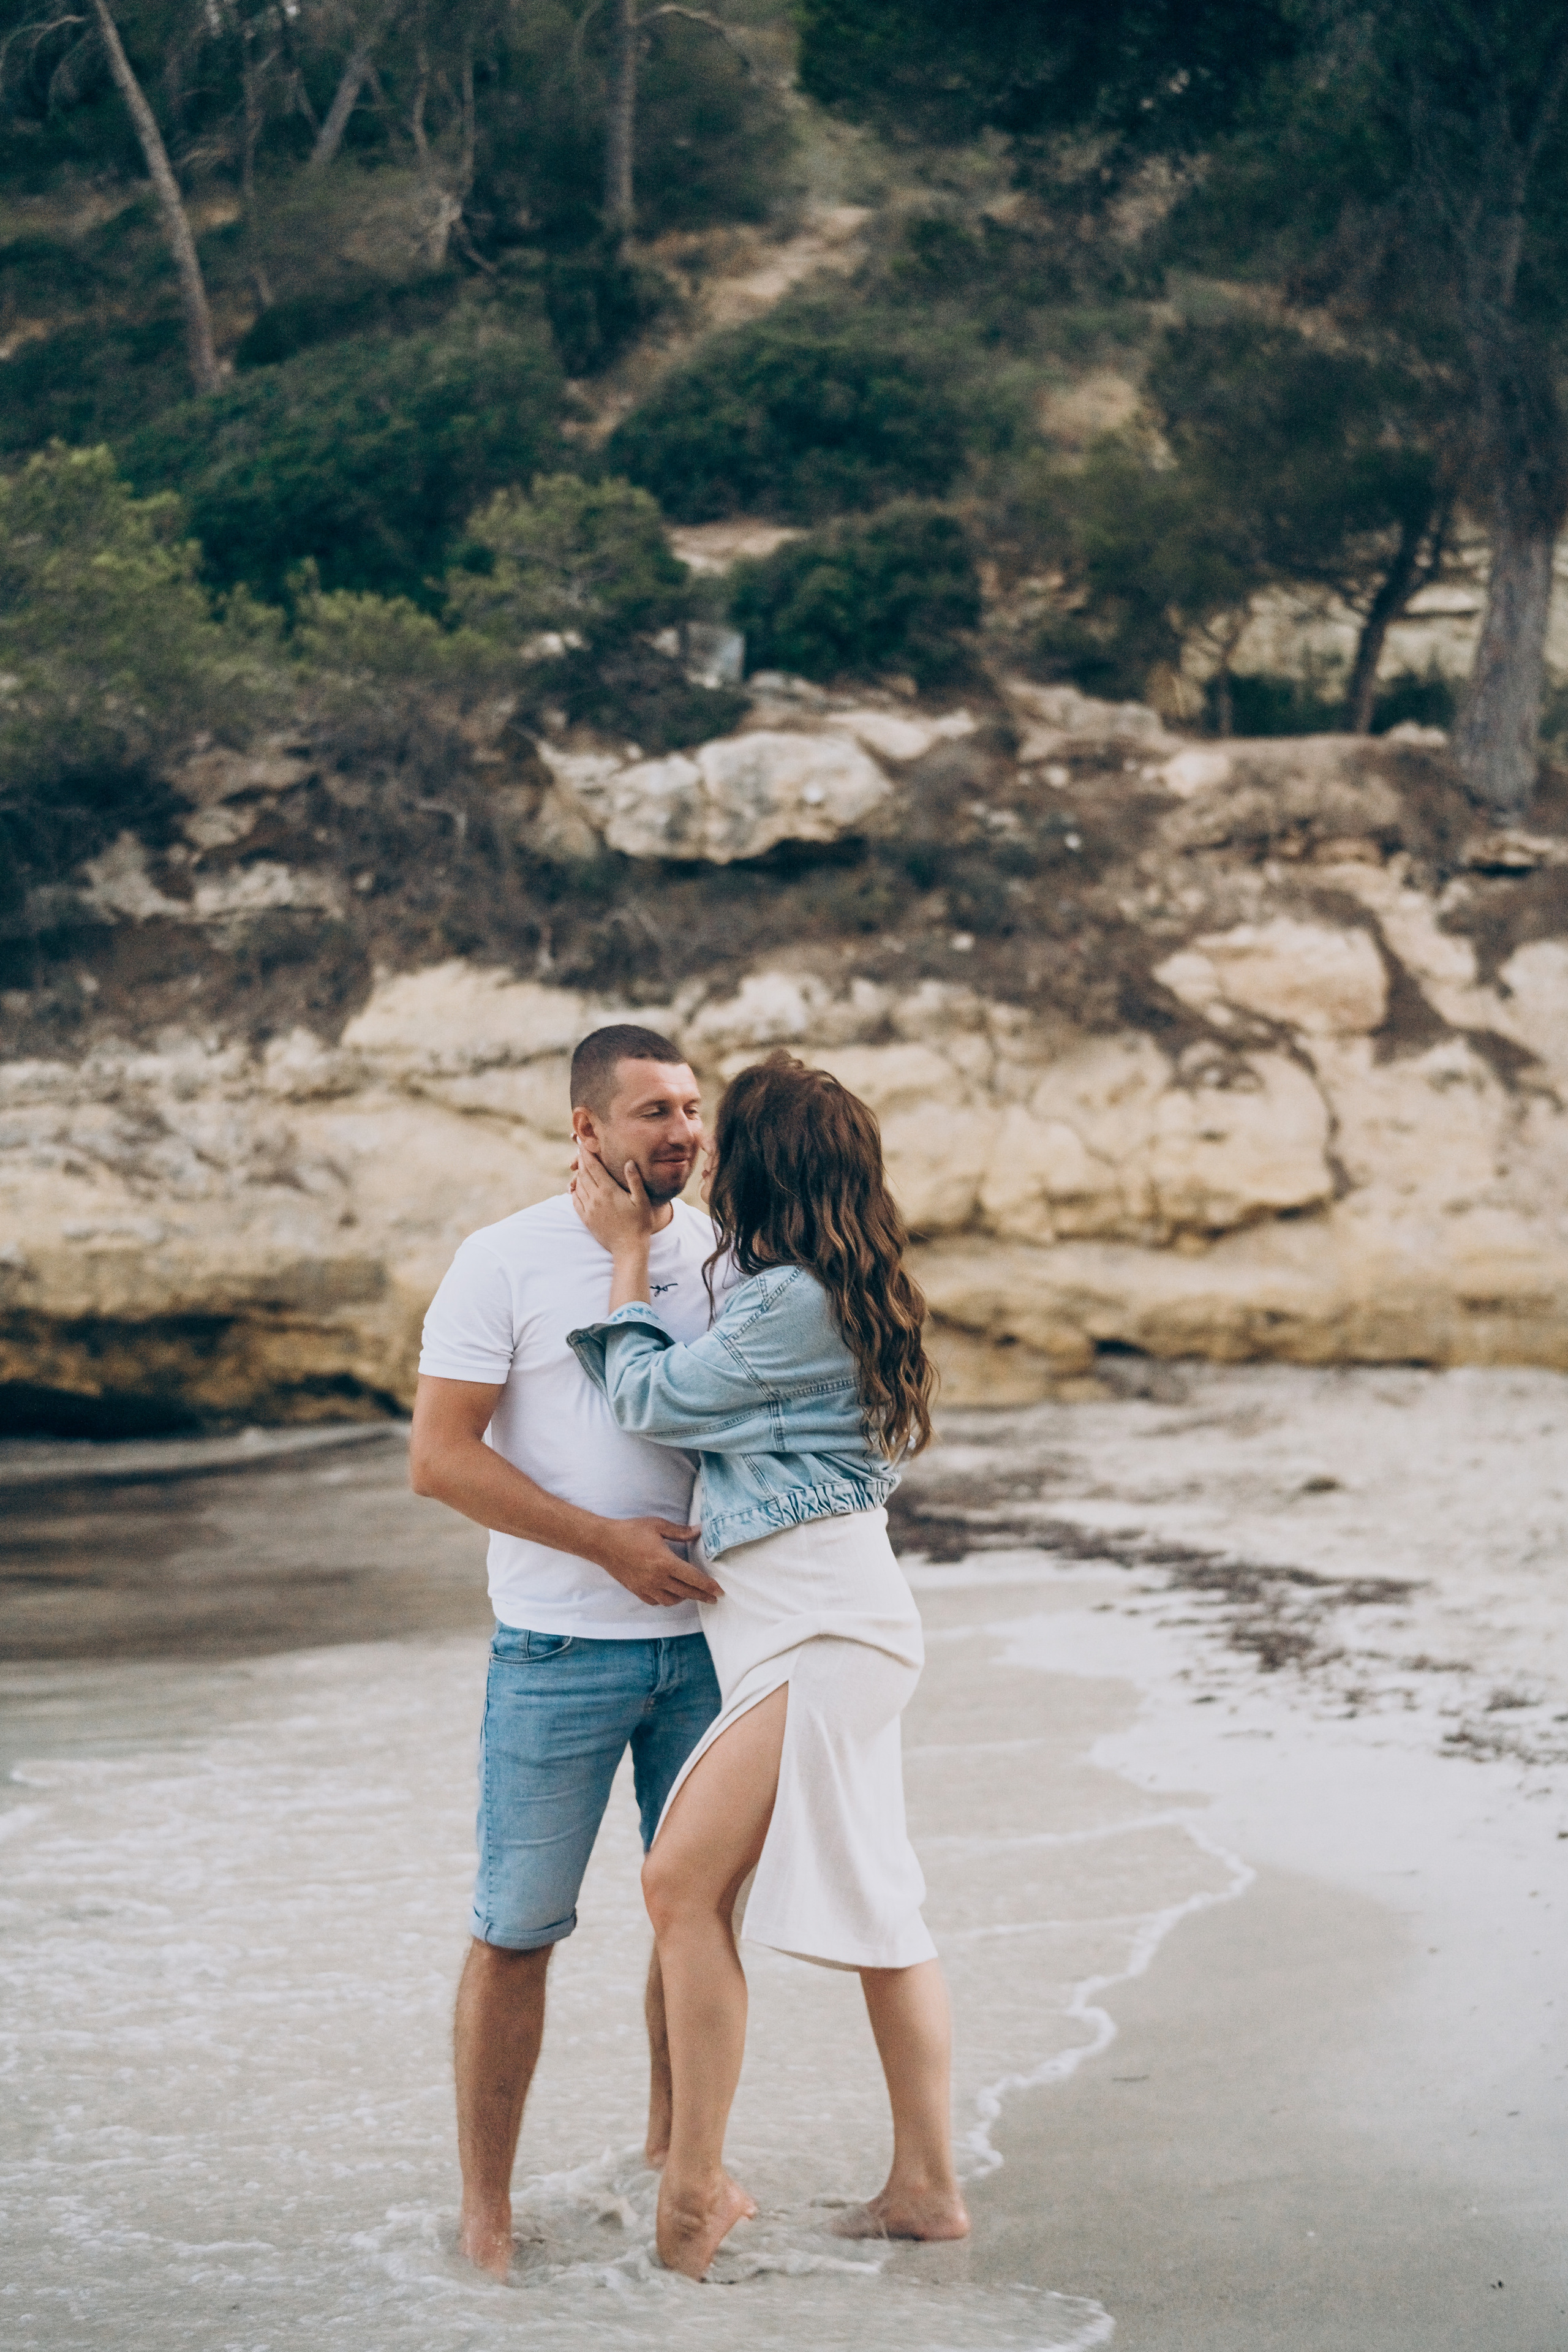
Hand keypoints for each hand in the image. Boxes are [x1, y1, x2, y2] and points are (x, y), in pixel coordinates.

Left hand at [571, 1138, 655, 1256]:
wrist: (628, 1248)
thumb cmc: (640, 1224)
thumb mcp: (642, 1201)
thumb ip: (634, 1180)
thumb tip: (628, 1162)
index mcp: (608, 1190)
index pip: (593, 1166)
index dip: (587, 1153)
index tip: (583, 1143)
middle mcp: (595, 1198)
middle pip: (583, 1173)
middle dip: (581, 1159)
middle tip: (579, 1149)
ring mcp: (589, 1209)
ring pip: (578, 1185)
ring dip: (578, 1173)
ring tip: (579, 1164)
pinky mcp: (586, 1218)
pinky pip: (575, 1200)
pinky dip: (574, 1190)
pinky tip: (576, 1186)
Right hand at [594, 1516, 721, 1605]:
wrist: (603, 1542)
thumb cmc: (630, 1531)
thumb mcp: (657, 1526)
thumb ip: (680, 1532)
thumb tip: (699, 1531)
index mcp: (665, 1562)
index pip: (693, 1578)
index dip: (708, 1586)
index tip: (719, 1591)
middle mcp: (657, 1578)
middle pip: (686, 1592)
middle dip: (702, 1596)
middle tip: (713, 1598)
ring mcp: (646, 1587)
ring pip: (671, 1600)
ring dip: (684, 1598)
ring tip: (691, 1594)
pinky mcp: (636, 1590)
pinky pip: (656, 1601)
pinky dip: (666, 1600)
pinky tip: (670, 1595)